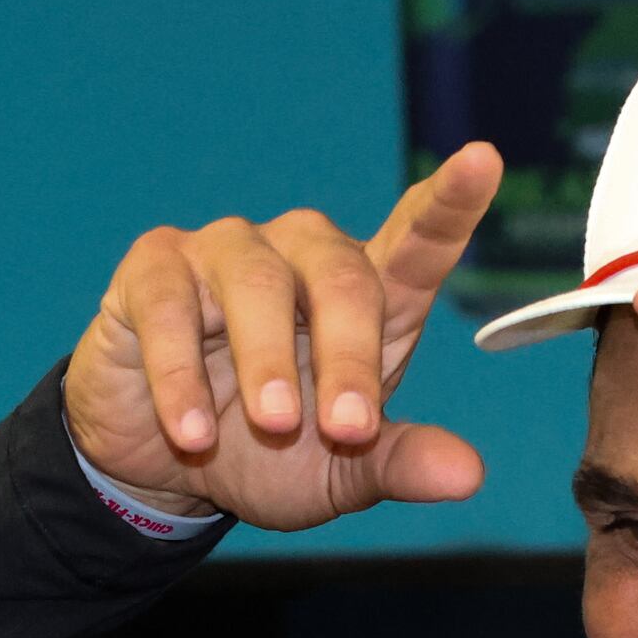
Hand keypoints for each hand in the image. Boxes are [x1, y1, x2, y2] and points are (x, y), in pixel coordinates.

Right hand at [62, 148, 503, 531]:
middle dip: (348, 355)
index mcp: (365, 298)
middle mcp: (301, 257)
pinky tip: (192, 433)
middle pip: (340, 275)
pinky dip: (183, 375)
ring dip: (267, 361)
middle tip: (347, 430)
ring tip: (272, 428)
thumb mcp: (339, 476)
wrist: (160, 468)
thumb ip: (398, 464)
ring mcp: (226, 254)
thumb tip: (468, 476)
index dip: (449, 202)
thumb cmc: (265, 455)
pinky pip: (172, 306)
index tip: (482, 161)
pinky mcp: (154, 271)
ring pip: (256, 279)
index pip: (417, 240)